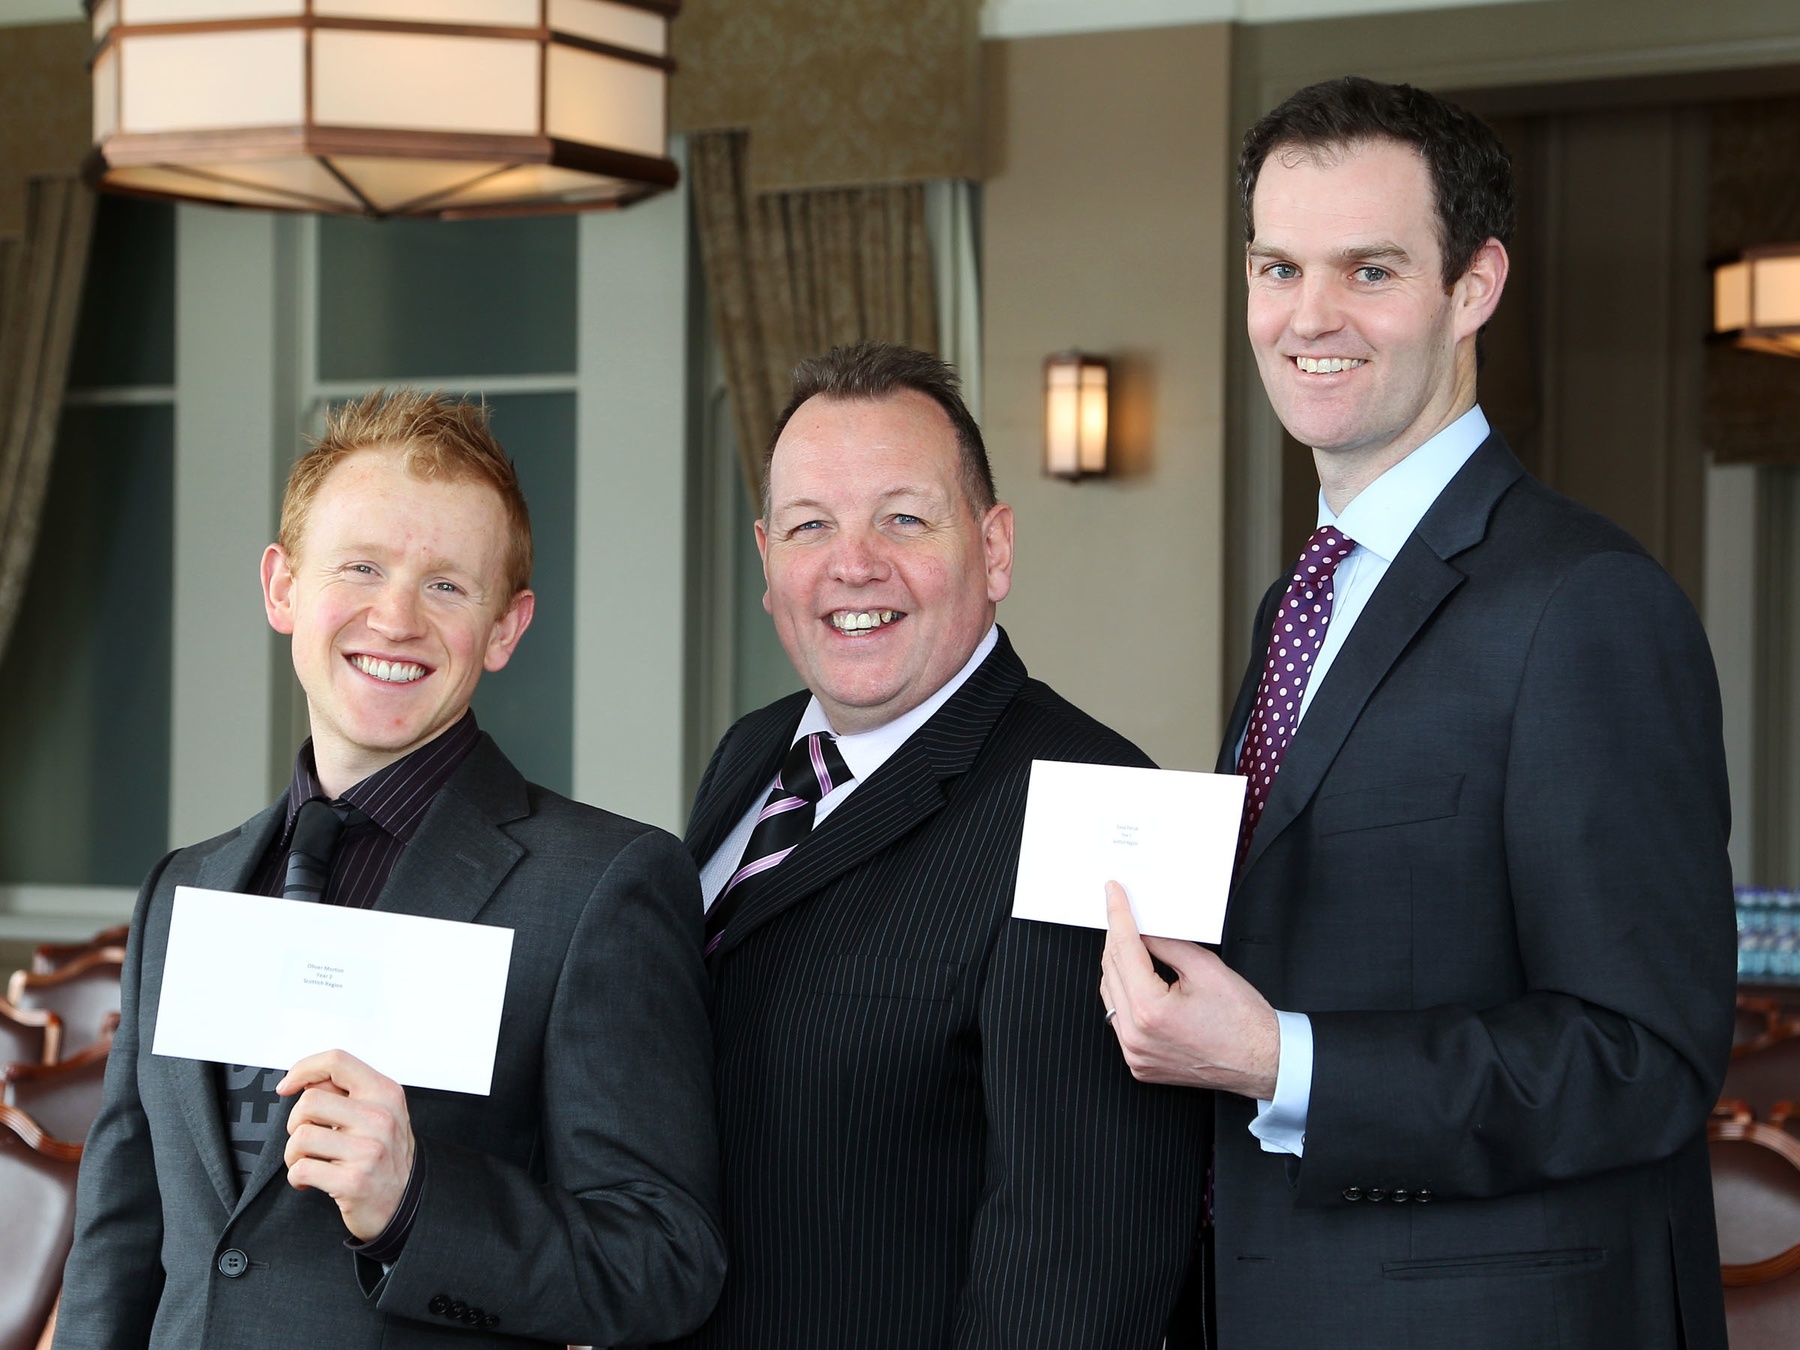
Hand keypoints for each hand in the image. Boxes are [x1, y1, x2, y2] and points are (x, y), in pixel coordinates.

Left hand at [277, 1049, 414, 1240]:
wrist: (407, 1201)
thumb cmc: (386, 1155)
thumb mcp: (380, 1112)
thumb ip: (348, 1093)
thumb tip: (306, 1080)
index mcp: (385, 1093)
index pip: (337, 1062)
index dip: (304, 1069)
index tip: (288, 1086)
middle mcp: (380, 1118)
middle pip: (309, 1101)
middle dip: (295, 1123)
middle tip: (307, 1139)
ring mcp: (368, 1150)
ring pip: (300, 1136)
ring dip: (293, 1154)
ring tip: (309, 1161)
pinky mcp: (354, 1181)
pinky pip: (301, 1170)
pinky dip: (297, 1178)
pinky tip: (311, 1180)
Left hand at [1099, 881, 1280, 1099]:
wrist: (1264, 1062)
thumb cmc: (1244, 1023)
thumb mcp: (1206, 968)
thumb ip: (1167, 943)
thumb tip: (1144, 929)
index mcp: (1150, 1010)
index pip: (1123, 949)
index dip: (1118, 916)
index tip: (1113, 894)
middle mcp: (1136, 1036)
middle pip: (1111, 971)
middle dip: (1117, 938)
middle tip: (1124, 915)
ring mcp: (1136, 1054)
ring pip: (1111, 996)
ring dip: (1119, 967)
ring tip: (1134, 945)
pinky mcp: (1140, 1064)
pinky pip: (1120, 1021)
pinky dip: (1124, 996)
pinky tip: (1138, 980)